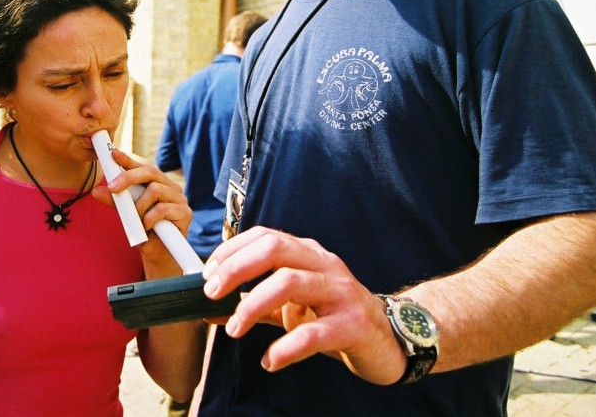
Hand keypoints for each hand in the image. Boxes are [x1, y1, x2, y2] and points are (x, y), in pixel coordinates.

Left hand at [91, 146, 191, 270]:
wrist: (158, 254)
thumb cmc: (144, 231)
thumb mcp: (126, 214)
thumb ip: (115, 202)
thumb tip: (96, 191)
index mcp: (157, 183)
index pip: (143, 166)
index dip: (129, 159)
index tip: (113, 153)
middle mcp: (170, 187)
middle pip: (150, 171)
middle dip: (128, 177)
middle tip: (112, 188)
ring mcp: (180, 199)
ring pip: (155, 190)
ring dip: (140, 206)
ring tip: (137, 219)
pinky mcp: (185, 213)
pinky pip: (162, 208)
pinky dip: (150, 218)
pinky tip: (147, 226)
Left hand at [201, 227, 404, 383]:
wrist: (388, 339)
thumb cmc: (333, 316)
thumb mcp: (291, 306)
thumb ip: (255, 303)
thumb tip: (210, 309)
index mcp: (307, 254)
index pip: (264, 236)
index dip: (231, 251)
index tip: (207, 274)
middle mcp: (323, 264)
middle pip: (275, 249)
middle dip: (236, 268)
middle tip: (211, 293)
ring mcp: (340, 292)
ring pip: (290, 283)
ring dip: (253, 305)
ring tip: (235, 329)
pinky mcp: (353, 325)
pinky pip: (315, 333)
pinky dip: (286, 348)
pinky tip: (271, 360)